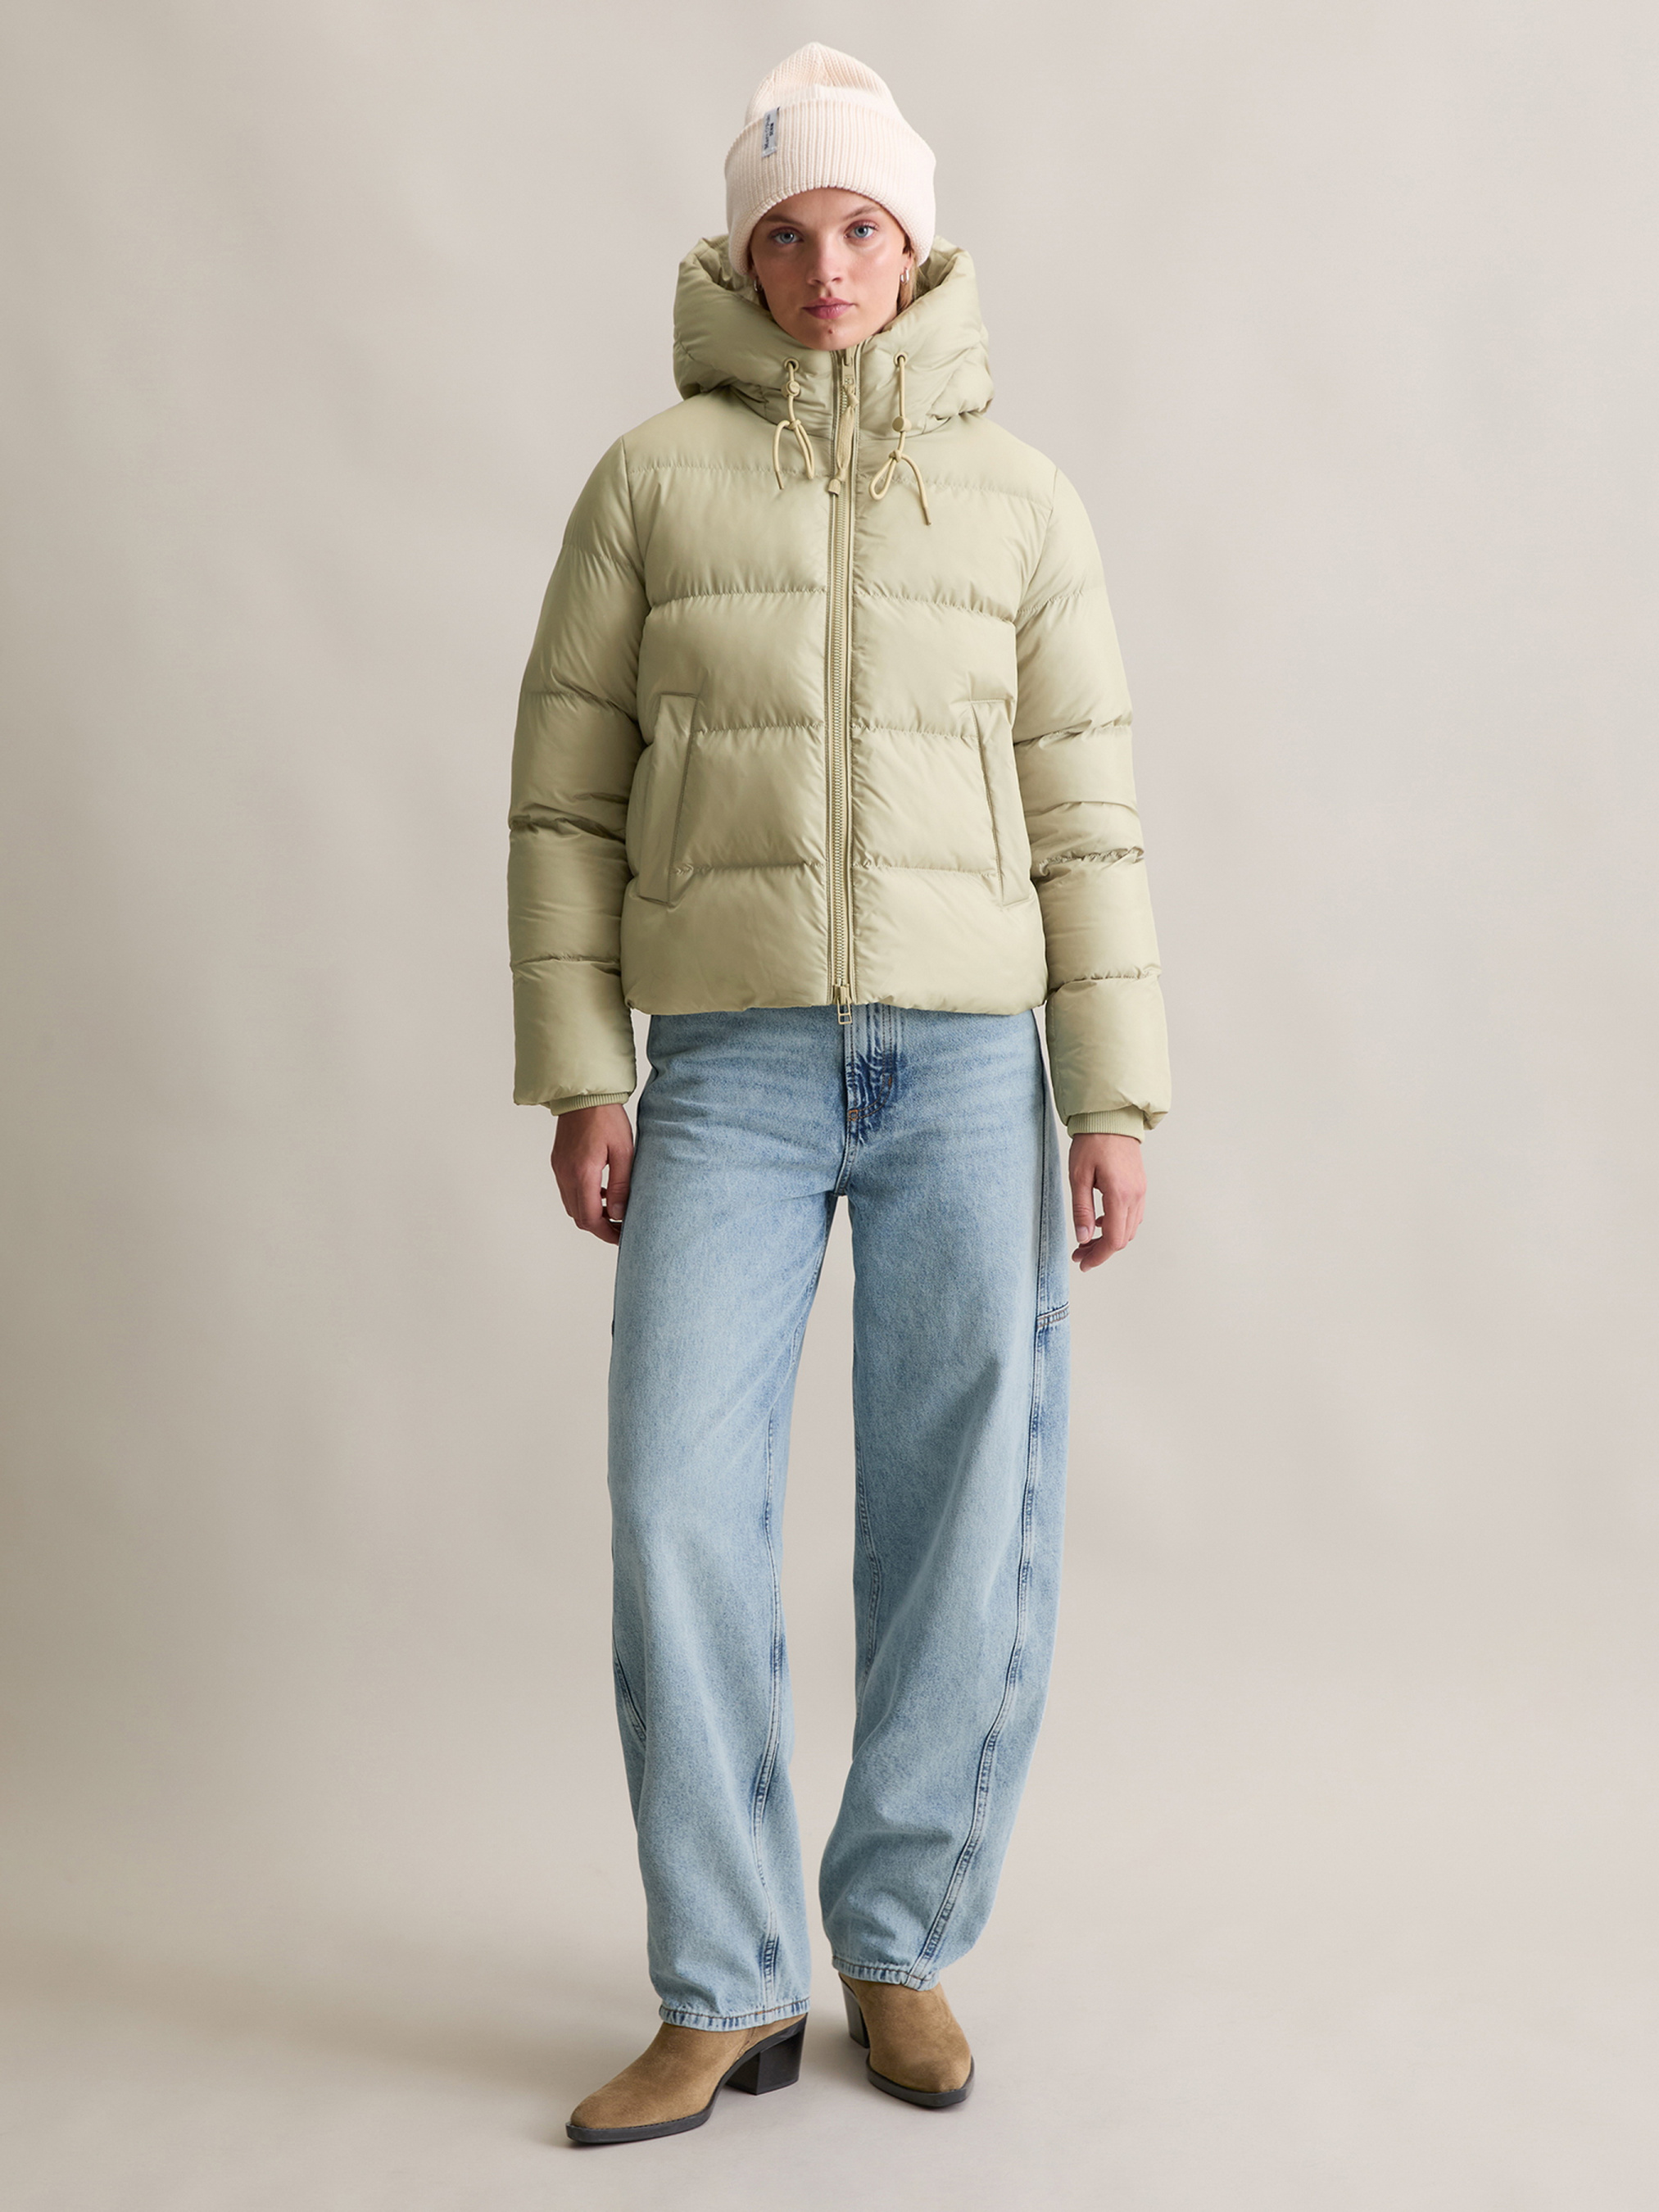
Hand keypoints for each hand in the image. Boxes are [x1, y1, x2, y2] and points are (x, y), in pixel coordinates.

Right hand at [551, 1103, 634, 1245]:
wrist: (583, 1093)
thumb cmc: (607, 1118)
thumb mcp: (624, 1151)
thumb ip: (621, 1185)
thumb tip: (618, 1214)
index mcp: (582, 1173)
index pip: (589, 1218)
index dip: (605, 1233)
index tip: (622, 1236)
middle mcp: (566, 1174)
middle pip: (578, 1216)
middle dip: (599, 1227)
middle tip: (620, 1228)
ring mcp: (559, 1168)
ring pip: (572, 1205)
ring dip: (591, 1213)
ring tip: (614, 1211)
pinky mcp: (559, 1162)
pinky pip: (568, 1190)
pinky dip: (584, 1199)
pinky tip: (601, 1191)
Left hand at [1069, 1132, 1144, 1271]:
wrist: (1111, 1118)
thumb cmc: (1093, 1142)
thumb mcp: (1079, 1177)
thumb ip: (1082, 1210)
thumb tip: (1084, 1238)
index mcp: (1120, 1195)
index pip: (1114, 1240)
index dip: (1098, 1256)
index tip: (1083, 1263)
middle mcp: (1135, 1196)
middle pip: (1123, 1239)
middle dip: (1101, 1251)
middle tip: (1079, 1253)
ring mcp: (1140, 1192)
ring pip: (1129, 1229)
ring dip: (1110, 1239)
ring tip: (1087, 1240)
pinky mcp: (1140, 1186)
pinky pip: (1132, 1216)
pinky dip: (1118, 1225)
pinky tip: (1100, 1222)